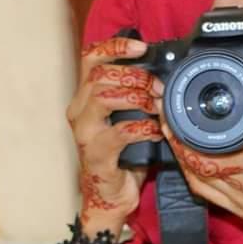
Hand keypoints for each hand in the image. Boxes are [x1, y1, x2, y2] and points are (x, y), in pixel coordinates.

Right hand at [66, 37, 164, 237]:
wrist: (110, 197)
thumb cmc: (122, 156)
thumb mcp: (127, 119)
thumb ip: (135, 96)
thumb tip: (163, 76)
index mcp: (85, 98)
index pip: (91, 59)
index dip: (115, 46)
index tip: (142, 46)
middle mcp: (79, 112)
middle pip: (99, 75)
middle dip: (134, 76)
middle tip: (157, 87)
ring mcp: (85, 133)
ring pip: (104, 97)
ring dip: (137, 98)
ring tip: (156, 107)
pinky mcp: (97, 154)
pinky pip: (120, 132)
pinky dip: (143, 128)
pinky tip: (156, 132)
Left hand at [157, 49, 242, 230]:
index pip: (203, 154)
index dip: (180, 137)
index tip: (170, 117)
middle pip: (194, 168)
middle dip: (176, 146)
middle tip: (168, 124)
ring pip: (198, 185)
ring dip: (183, 164)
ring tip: (176, 140)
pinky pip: (210, 197)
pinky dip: (197, 180)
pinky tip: (193, 163)